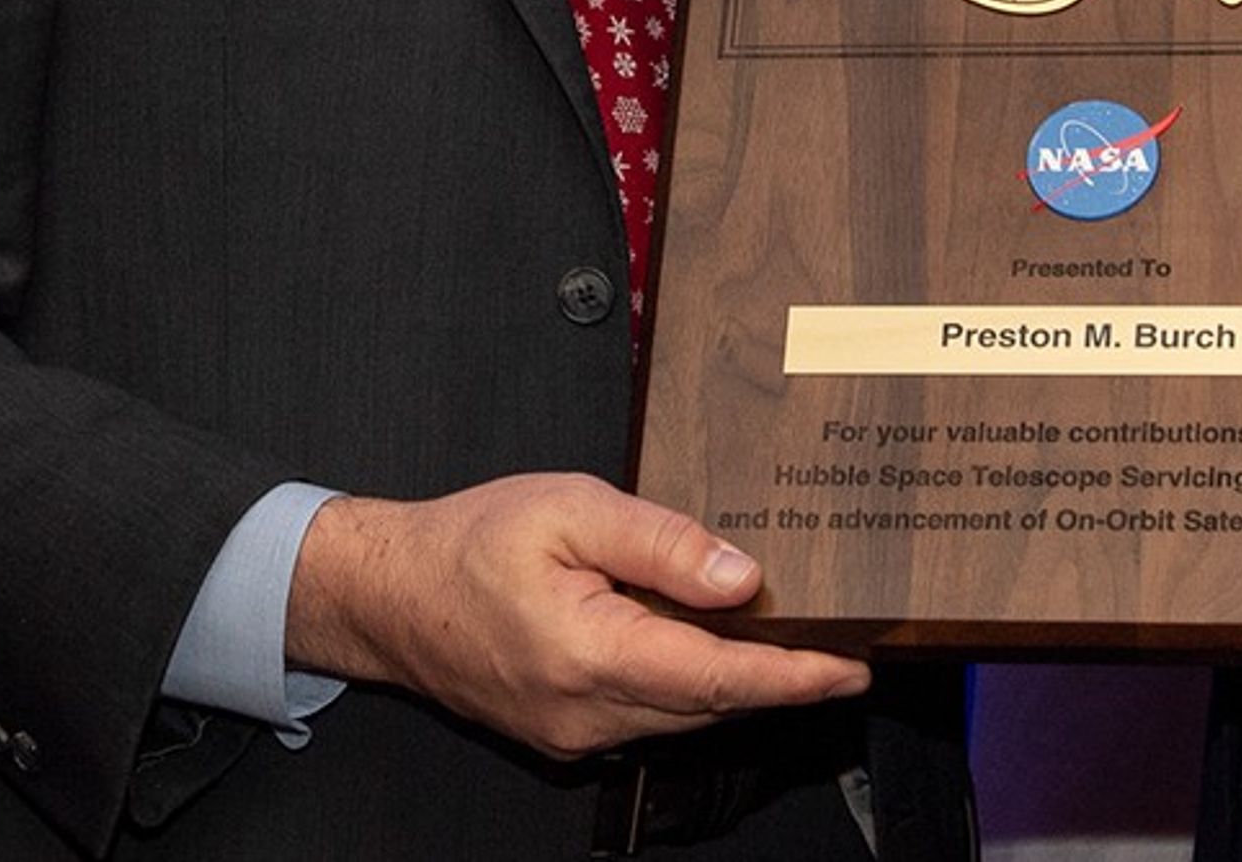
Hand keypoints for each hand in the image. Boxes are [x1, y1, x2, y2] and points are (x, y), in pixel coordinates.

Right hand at [286, 474, 870, 758]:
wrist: (390, 595)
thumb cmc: (471, 542)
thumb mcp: (572, 510)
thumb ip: (663, 543)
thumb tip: (743, 576)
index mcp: (591, 653)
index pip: (719, 678)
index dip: (794, 676)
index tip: (852, 667)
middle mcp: (586, 711)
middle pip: (711, 704)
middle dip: (782, 678)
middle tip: (843, 640)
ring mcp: (575, 732)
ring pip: (683, 714)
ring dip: (737, 684)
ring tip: (793, 638)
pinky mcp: (566, 731)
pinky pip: (649, 715)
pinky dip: (690, 686)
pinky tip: (711, 645)